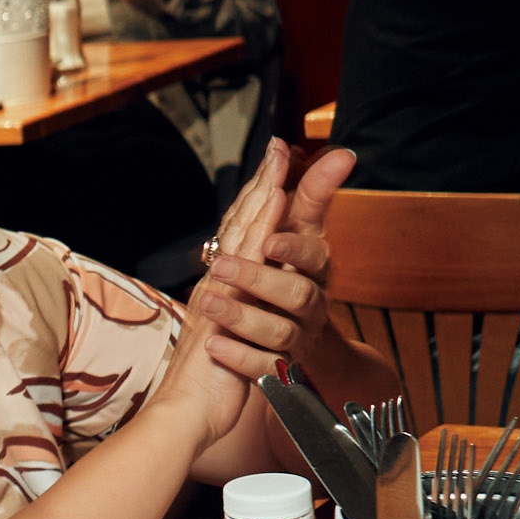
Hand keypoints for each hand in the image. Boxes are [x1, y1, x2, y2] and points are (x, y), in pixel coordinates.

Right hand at [151, 140, 288, 444]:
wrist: (183, 416)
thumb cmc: (206, 390)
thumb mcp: (229, 348)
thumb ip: (238, 325)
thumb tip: (245, 315)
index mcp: (218, 294)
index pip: (239, 240)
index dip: (255, 205)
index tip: (271, 170)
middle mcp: (216, 286)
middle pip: (240, 227)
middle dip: (260, 186)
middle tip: (276, 148)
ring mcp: (218, 293)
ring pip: (242, 236)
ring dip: (261, 198)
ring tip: (278, 164)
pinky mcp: (223, 305)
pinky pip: (246, 257)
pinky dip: (260, 229)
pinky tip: (274, 209)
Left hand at [188, 145, 354, 380]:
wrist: (292, 346)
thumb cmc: (287, 281)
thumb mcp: (290, 238)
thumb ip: (292, 196)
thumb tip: (279, 146)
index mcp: (313, 269)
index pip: (312, 254)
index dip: (294, 245)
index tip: (271, 239)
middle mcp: (309, 303)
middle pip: (294, 293)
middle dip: (258, 279)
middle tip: (222, 267)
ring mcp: (296, 339)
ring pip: (277, 333)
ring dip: (241, 316)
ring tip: (206, 303)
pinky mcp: (280, 372)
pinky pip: (264, 369)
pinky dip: (240, 358)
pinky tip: (214, 346)